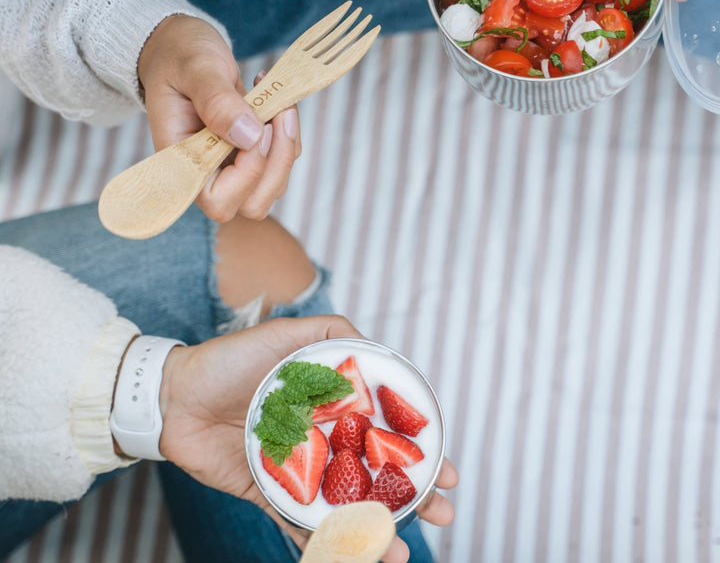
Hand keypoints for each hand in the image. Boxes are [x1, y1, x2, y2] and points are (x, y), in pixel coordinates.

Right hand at [137, 14, 301, 220]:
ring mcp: (230, 170)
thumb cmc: (179, 57)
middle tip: (279, 111)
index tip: (258, 127)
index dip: (247, 174)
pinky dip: (290, 134)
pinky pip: (283, 161)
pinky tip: (276, 101)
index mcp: (182, 164)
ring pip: (274, 185)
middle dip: (277, 161)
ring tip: (278, 100)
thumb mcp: (195, 69)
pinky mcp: (250, 157)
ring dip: (287, 145)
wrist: (181, 50)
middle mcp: (206, 176)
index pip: (218, 201)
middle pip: (254, 204)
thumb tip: (249, 136)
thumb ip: (217, 101)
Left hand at [156, 315, 457, 562]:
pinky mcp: (268, 492)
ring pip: (345, 504)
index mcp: (331, 405)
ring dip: (377, 529)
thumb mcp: (287, 334)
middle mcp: (321, 438)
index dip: (420, 450)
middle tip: (444, 511)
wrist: (176, 395)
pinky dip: (325, 543)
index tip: (448, 467)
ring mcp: (297, 469)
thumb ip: (332, 334)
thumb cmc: (232, 359)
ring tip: (404, 551)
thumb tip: (376, 347)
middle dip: (414, 495)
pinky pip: (299, 522)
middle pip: (375, 472)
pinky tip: (352, 556)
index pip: (385, 430)